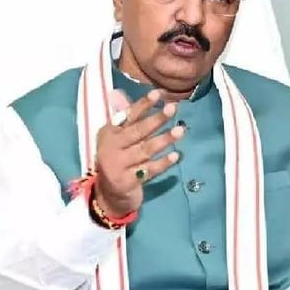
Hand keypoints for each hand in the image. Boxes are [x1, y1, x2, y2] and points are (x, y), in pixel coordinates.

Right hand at [94, 89, 184, 216]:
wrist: (108, 196)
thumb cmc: (118, 162)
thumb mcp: (117, 141)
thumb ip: (125, 121)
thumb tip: (123, 94)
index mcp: (108, 133)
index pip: (128, 116)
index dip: (143, 104)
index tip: (158, 93)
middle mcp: (111, 147)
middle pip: (138, 131)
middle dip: (157, 119)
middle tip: (173, 108)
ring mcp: (118, 165)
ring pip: (145, 149)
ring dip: (164, 139)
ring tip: (181, 130)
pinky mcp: (127, 181)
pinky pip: (149, 170)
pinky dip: (163, 163)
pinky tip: (176, 155)